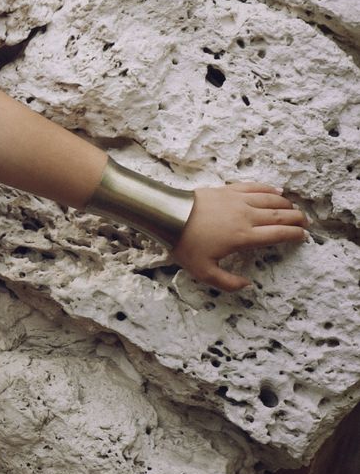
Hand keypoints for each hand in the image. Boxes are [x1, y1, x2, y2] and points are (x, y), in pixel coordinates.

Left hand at [168, 183, 308, 290]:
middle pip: (279, 216)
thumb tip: (247, 285)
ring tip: (293, 209)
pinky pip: (254, 187)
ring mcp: (237, 201)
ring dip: (285, 205)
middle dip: (295, 219)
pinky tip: (276, 191)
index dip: (293, 235)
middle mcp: (246, 216)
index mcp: (244, 237)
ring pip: (269, 200)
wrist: (167, 215)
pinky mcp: (228, 190)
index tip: (303, 236)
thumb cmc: (185, 244)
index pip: (277, 234)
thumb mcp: (204, 271)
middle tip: (305, 222)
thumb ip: (227, 282)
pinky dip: (268, 189)